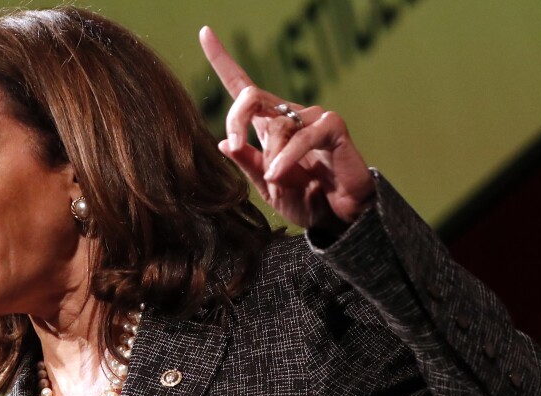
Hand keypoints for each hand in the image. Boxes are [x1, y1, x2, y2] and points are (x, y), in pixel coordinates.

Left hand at [199, 27, 374, 229]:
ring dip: (272, 158)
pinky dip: (286, 159)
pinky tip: (278, 175)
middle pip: (250, 96)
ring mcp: (312, 117)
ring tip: (280, 180)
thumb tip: (224, 143)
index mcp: (269, 124)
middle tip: (236, 146)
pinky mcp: (332, 127)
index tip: (204, 32)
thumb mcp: (266, 185)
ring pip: (276, 125)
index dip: (222, 59)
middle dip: (235, 121)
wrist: (336, 216)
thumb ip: (247, 164)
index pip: (242, 86)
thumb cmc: (304, 199)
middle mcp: (289, 114)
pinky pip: (301, 137)